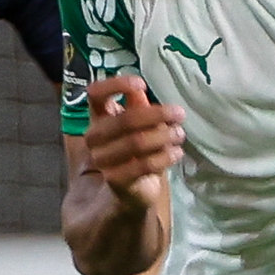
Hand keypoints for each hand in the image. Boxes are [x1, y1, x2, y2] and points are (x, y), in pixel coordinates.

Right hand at [84, 75, 182, 208]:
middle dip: (157, 115)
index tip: (141, 84)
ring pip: (136, 142)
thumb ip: (138, 106)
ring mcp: (102, 160)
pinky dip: (164, 157)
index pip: (95, 94)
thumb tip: (140, 88)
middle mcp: (94, 137)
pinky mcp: (116, 179)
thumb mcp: (140, 124)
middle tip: (179, 114)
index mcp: (98, 117)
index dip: (116, 85)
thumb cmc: (136, 151)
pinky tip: (177, 153)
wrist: (131, 190)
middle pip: (124, 120)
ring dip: (164, 136)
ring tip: (180, 135)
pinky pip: (143, 165)